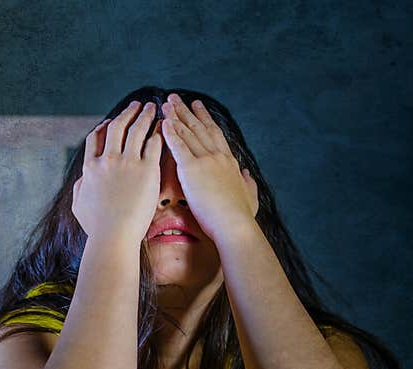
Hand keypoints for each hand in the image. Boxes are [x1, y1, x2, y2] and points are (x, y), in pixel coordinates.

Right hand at [72, 100, 162, 244]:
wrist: (114, 236)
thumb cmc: (97, 228)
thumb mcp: (79, 206)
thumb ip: (80, 188)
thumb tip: (82, 180)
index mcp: (90, 168)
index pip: (95, 138)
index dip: (104, 126)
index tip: (111, 121)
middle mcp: (107, 160)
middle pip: (117, 127)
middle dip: (127, 113)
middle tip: (137, 106)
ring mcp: (127, 163)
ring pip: (136, 130)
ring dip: (145, 116)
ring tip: (154, 108)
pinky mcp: (146, 170)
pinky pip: (154, 144)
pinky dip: (159, 132)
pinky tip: (165, 128)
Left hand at [160, 94, 258, 242]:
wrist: (234, 225)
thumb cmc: (240, 216)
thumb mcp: (249, 195)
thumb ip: (248, 182)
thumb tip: (247, 174)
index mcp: (229, 162)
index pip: (214, 134)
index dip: (204, 119)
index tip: (197, 107)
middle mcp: (218, 156)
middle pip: (199, 128)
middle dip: (186, 111)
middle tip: (176, 98)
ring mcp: (206, 161)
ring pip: (188, 133)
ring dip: (176, 116)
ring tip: (166, 103)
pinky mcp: (192, 169)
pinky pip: (179, 146)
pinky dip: (170, 133)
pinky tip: (163, 121)